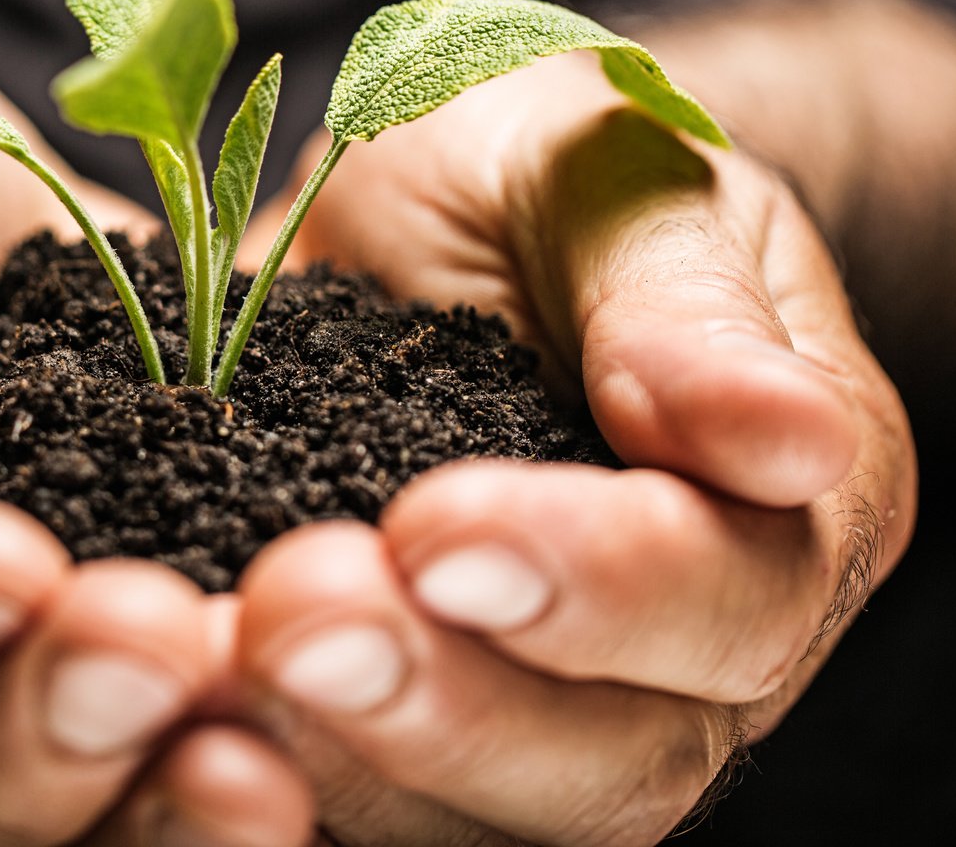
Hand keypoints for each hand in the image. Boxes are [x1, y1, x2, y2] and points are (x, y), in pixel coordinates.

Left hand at [232, 50, 914, 844]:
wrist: (455, 218)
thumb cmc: (555, 173)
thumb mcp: (615, 175)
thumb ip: (682, 297)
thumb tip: (783, 437)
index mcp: (787, 512)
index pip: (730, 598)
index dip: (596, 583)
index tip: (437, 524)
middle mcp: (687, 658)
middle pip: (611, 764)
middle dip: (446, 705)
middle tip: (291, 614)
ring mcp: (548, 713)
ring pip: (474, 818)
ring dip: (337, 757)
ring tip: (200, 660)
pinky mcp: (410, 728)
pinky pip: (356, 795)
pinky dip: (262, 772)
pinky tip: (169, 705)